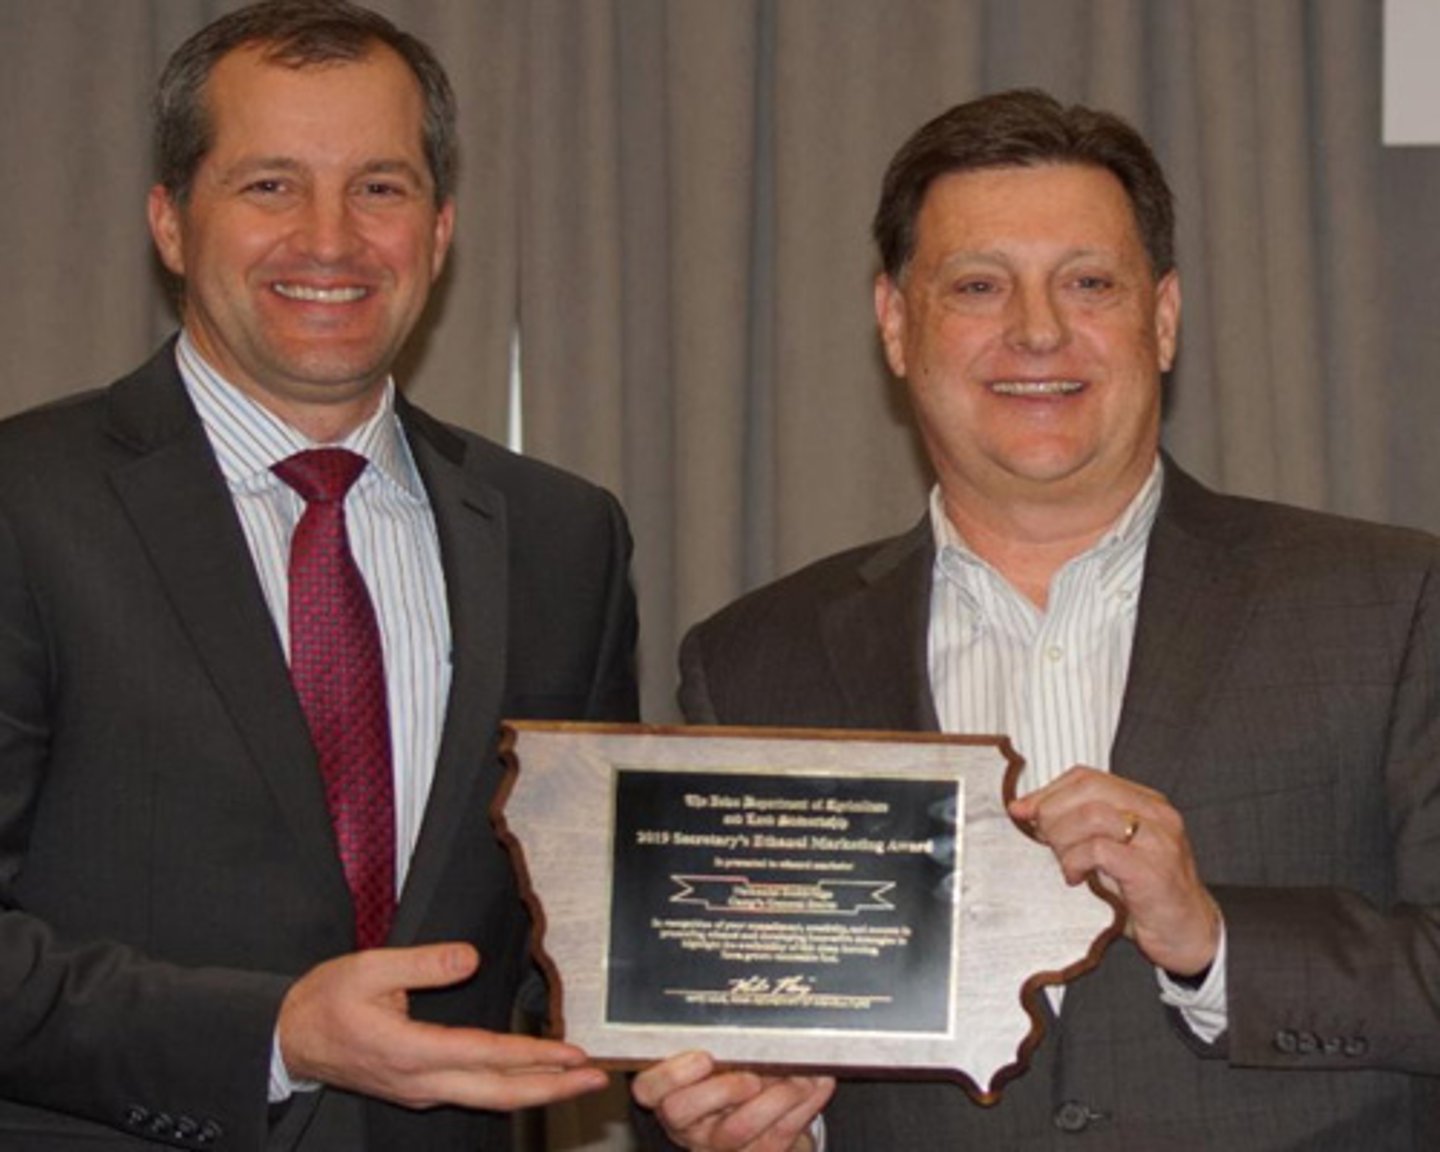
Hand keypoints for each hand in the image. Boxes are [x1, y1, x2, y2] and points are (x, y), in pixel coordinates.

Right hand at [276, 942, 606, 1109]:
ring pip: (487, 1097)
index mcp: (409, 1051)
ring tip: (575, 1079)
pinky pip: (473, 1092)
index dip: (532, 1056)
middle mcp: (420, 1080)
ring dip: (535, 1089)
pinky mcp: (419, 1088)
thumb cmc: (325, 1001)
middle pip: (497, 1092)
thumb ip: (422, 963)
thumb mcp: (369, 967)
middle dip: (551, 1087)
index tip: (571, 1053)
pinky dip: (508, 1086)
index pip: (485, 1055)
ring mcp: (420, 1090)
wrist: (288, 1040)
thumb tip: (470, 958)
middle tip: (595, 1079)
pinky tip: (529, 1076)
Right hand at [632, 1050, 833, 1151]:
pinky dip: (805, 1105)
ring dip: (774, 1100)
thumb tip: (742, 986)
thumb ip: (716, 1030)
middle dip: (721, 1090)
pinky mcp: (757, 1151)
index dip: (670, 1075)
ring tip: (798, 1078)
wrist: (758, 1116)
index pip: (648, 1088)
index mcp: (668, 1090)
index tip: (703, 1056)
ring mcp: (720, 1142)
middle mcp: (687, 1122)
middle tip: (751, 1075)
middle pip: (683, 1112)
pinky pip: (779, 1136)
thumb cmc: (727, 1070)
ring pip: (737, 1130)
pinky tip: (819, 1081)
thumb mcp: (712, 1048)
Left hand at [1009, 766, 1219, 976]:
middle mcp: (1156, 815)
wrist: (1190, 934)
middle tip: (1041, 837)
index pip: (1087, 777)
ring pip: (1092, 815)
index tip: (1023, 809)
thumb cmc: (1146, 893)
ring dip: (1063, 837)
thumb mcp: (1112, 850)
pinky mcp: (1152, 871)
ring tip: (1062, 860)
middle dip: (1052, 811)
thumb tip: (1026, 810)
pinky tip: (1075, 878)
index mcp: (1146, 803)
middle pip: (1088, 789)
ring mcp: (1158, 841)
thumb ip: (1079, 826)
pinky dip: (1075, 861)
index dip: (1048, 791)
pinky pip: (1099, 850)